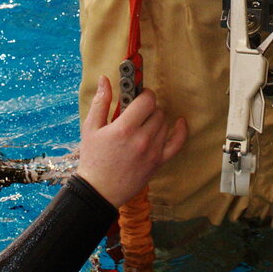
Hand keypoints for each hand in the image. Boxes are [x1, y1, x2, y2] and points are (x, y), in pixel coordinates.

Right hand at [74, 76, 185, 206]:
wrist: (99, 191)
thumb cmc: (92, 159)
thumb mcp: (90, 128)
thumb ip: (101, 102)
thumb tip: (105, 80)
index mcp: (124, 129)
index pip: (147, 100)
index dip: (143, 94)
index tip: (137, 96)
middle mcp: (142, 139)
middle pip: (157, 111)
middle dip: (147, 108)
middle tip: (136, 112)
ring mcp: (153, 152)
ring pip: (164, 123)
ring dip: (156, 119)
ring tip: (143, 124)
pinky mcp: (158, 162)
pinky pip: (177, 143)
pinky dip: (181, 131)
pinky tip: (180, 122)